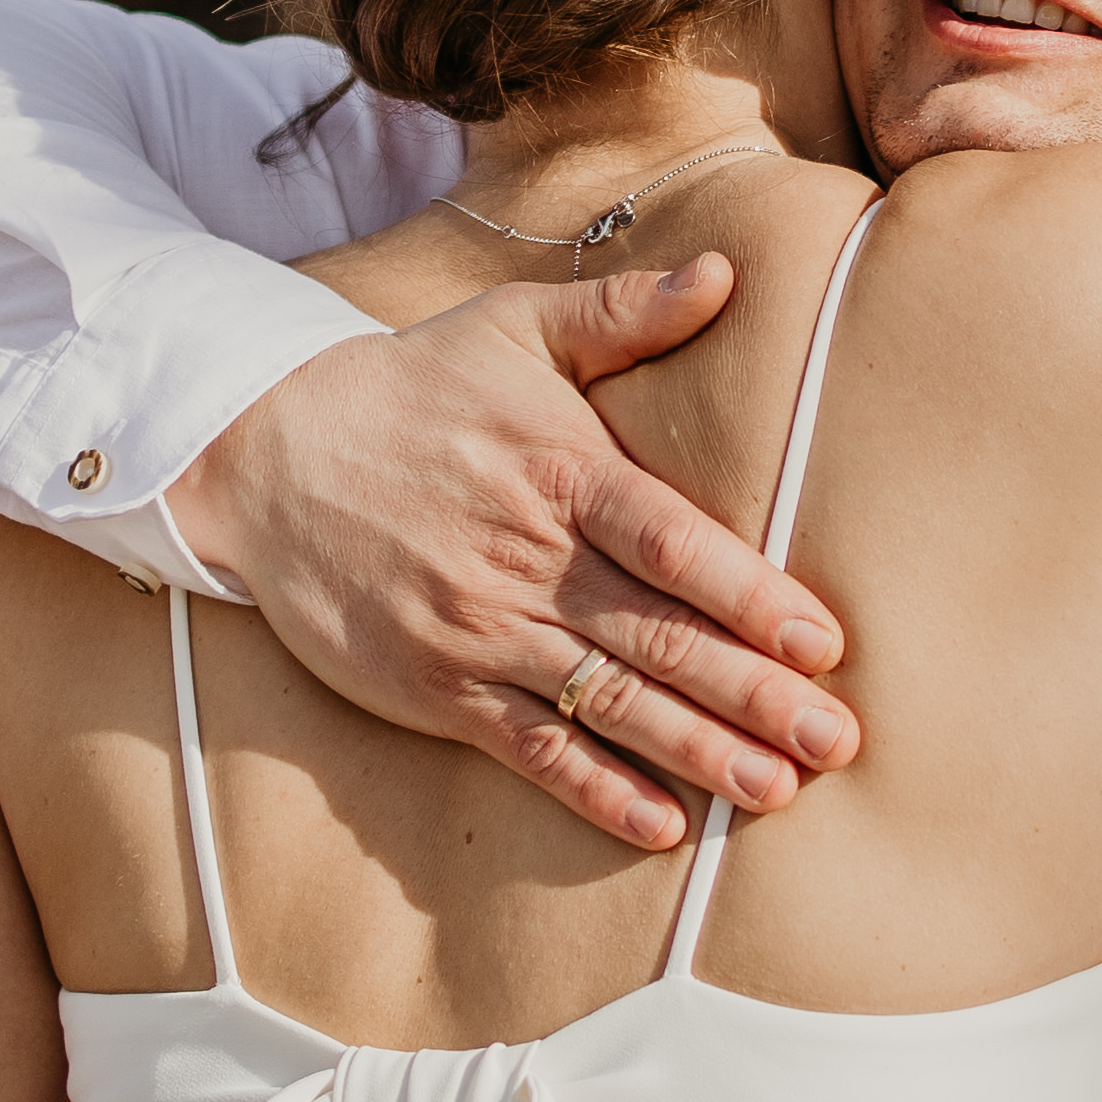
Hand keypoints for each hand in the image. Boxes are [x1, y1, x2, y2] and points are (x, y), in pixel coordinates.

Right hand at [168, 254, 856, 850]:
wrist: (266, 456)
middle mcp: (526, 559)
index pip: (671, 542)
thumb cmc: (410, 388)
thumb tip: (724, 275)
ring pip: (609, 701)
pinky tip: (661, 825)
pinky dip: (595, 789)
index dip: (748, 595)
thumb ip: (621, 314)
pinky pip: (529, 748)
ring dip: (697, 751)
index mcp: (558, 471)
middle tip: (836, 741)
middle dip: (753, 694)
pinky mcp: (436, 686)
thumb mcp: (511, 327)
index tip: (821, 641)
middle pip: (657, 636)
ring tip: (775, 791)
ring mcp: (480, 630)